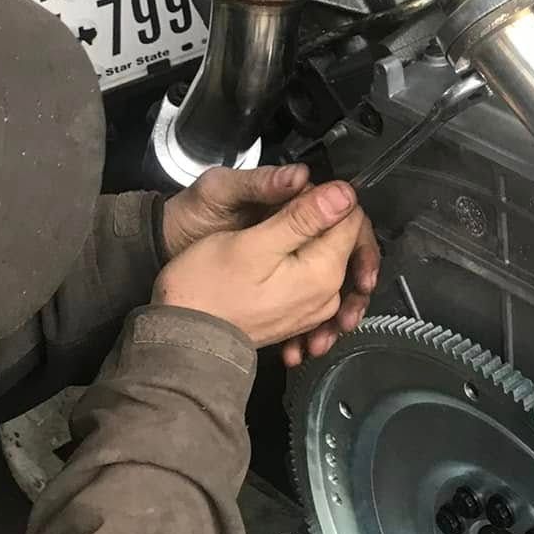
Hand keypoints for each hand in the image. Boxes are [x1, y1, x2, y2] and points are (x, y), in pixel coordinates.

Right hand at [153, 181, 375, 353]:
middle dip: (321, 219)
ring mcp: (314, 311)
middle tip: (282, 212)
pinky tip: (278, 258)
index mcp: (324, 272)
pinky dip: (301, 267)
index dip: (326, 196)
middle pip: (344, 241)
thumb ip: (303, 219)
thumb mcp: (254, 244)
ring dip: (309, 242)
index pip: (351, 218)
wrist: (182, 339)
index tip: (296, 194)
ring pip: (328, 260)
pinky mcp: (297, 318)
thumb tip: (345, 195)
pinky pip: (313, 284)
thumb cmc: (207, 289)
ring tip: (275, 232)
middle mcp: (328, 295)